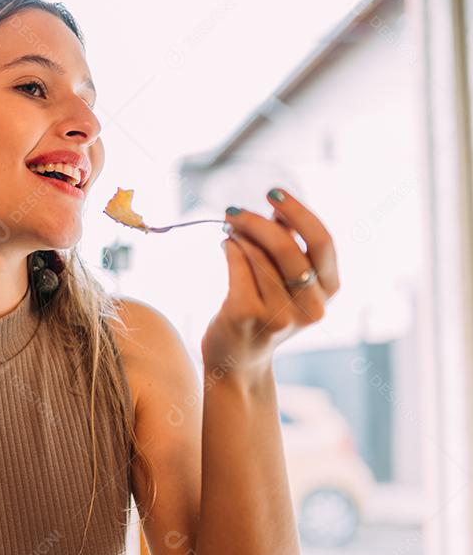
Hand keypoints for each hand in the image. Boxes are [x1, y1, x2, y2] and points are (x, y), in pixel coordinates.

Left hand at [202, 188, 339, 375]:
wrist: (238, 361)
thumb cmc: (264, 312)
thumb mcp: (288, 282)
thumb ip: (290, 247)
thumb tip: (280, 210)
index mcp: (329, 291)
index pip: (322, 242)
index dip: (299, 213)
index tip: (273, 193)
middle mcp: (311, 307)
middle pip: (287, 248)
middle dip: (258, 222)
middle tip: (234, 210)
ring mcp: (280, 314)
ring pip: (258, 255)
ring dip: (240, 234)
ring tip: (230, 229)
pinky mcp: (248, 316)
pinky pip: (237, 265)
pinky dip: (230, 248)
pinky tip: (226, 245)